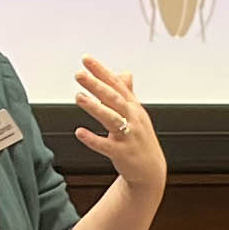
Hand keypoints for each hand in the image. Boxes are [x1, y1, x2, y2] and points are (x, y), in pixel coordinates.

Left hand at [74, 56, 165, 199]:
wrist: (150, 170)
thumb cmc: (140, 140)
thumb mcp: (136, 114)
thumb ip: (127, 93)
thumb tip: (124, 73)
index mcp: (133, 106)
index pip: (116, 84)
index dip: (101, 71)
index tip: (86, 59)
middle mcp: (132, 118)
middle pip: (113, 98)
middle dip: (96, 85)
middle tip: (79, 74)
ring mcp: (128, 136)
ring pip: (111, 118)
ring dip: (95, 107)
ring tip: (78, 97)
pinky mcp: (122, 153)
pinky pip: (106, 146)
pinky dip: (93, 139)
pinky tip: (80, 132)